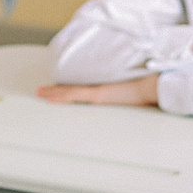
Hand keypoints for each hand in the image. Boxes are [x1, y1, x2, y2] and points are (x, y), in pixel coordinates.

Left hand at [36, 77, 160, 106]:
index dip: (68, 88)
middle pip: (72, 88)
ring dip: (53, 92)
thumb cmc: (148, 92)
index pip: (82, 88)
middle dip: (55, 89)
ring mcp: (97, 90)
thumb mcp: (137, 99)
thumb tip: (137, 106)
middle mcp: (99, 87)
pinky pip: (74, 95)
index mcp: (106, 88)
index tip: (58, 89)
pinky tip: (49, 98)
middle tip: (41, 89)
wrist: (152, 86)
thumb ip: (130, 100)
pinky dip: (60, 96)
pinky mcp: (97, 94)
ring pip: (68, 90)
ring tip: (39, 93)